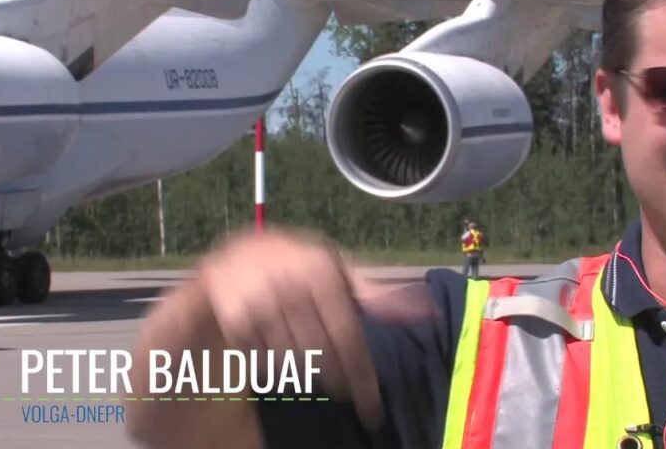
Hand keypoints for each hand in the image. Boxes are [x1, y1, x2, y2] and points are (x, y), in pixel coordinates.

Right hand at [196, 227, 430, 431]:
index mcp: (322, 271)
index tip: (371, 408)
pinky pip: (265, 360)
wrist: (236, 257)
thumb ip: (377, 295)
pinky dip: (273, 360)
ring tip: (303, 347)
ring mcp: (261, 302)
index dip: (361, 377)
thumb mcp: (338, 271)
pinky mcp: (235, 320)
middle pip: (323, 356)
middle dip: (337, 378)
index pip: (349, 339)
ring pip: (294, 361)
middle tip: (344, 389)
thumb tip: (429, 309)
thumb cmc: (299, 266)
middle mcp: (292, 285)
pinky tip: (274, 342)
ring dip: (304, 365)